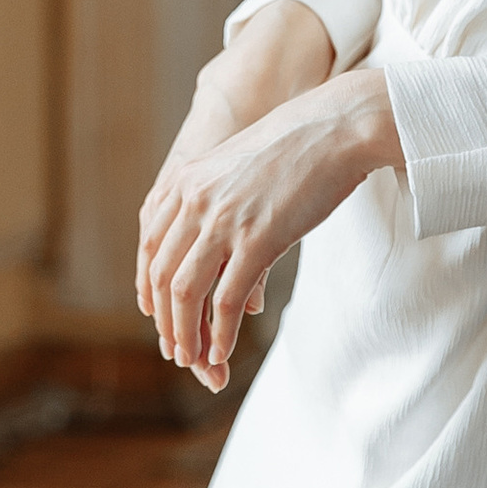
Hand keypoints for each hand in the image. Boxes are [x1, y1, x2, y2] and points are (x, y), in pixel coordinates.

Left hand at [138, 63, 399, 390]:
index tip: (159, 318)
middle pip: (162, 277)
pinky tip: (223, 352)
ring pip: (185, 294)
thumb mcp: (236, 166)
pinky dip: (221, 334)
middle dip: (166, 322)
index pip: (150, 249)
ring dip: (186, 336)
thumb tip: (215, 244)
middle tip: (178, 351)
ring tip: (196, 361)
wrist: (336, 126)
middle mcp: (194, 202)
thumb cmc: (296, 147)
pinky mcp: (257, 240)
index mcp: (185, 183)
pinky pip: (226, 300)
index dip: (149, 291)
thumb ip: (214, 200)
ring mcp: (223, 221)